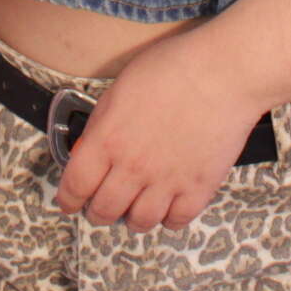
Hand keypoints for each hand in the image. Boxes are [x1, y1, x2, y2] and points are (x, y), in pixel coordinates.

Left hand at [53, 30, 267, 231]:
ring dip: (132, 219)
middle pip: (104, 210)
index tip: (68, 202)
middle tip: (100, 207)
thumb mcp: (120, 87)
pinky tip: (167, 207)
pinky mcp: (198, 188)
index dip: (67, 199)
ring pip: (140, 222)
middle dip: (97, 212)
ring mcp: (167, 181)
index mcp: (108, 140)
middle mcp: (133, 167)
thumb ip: (103, 122)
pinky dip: (168, 219)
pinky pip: (177, 221)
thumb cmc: (172, 68)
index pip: (75, 185)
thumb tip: (93, 145)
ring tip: (134, 209)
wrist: (222, 72)